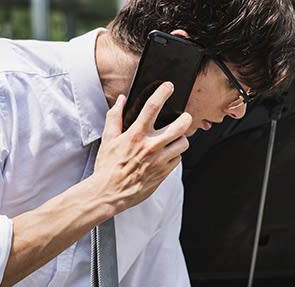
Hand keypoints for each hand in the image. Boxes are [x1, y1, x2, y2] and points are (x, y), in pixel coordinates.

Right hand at [90, 81, 191, 213]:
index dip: (163, 92)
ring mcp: (160, 160)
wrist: (110, 192)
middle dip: (186, 117)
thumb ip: (114, 116)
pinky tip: (167, 154)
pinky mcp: (164, 173)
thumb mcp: (108, 139)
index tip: (168, 86)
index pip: (153, 106)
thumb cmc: (108, 166)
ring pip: (184, 143)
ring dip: (181, 138)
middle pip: (181, 125)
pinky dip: (175, 155)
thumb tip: (121, 100)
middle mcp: (151, 146)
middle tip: (183, 117)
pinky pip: (179, 159)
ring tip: (174, 138)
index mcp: (136, 134)